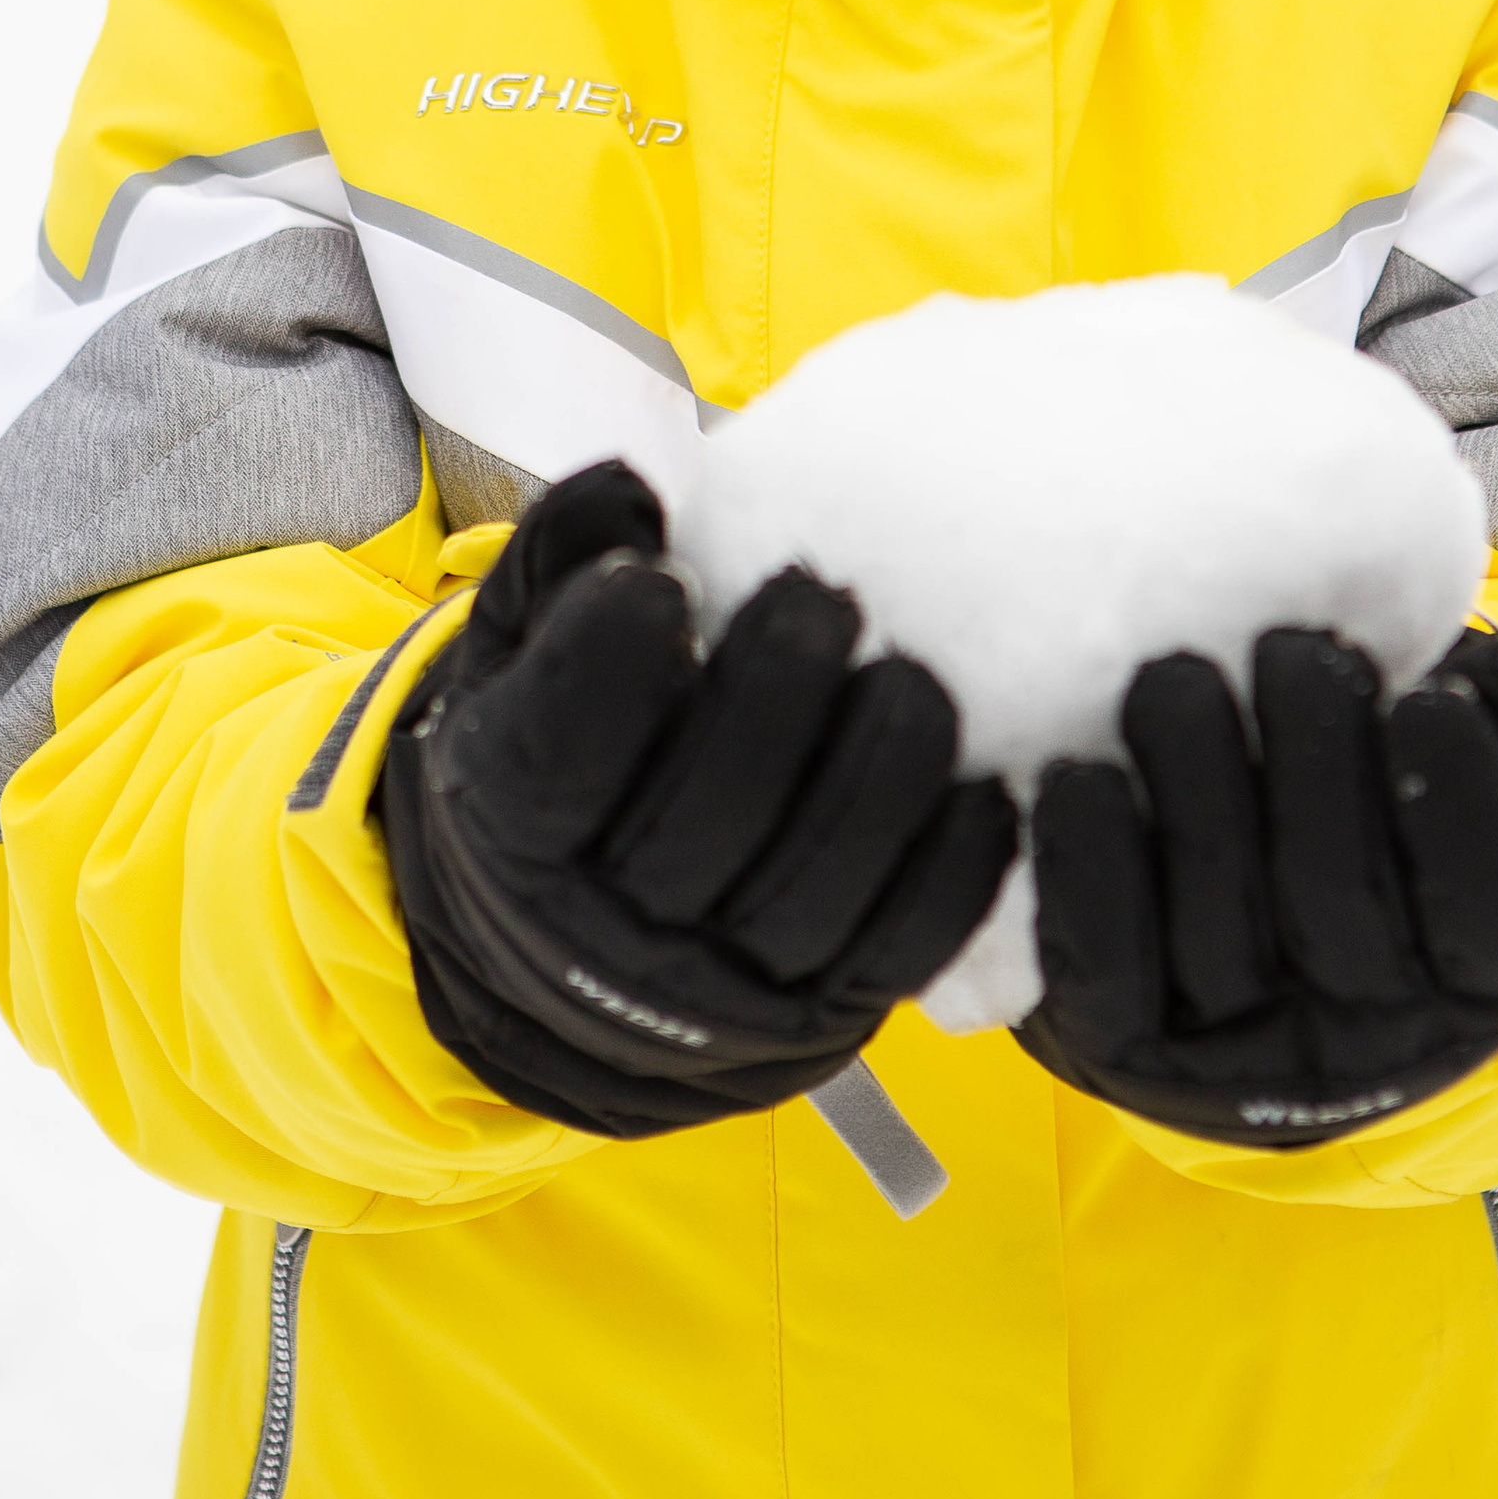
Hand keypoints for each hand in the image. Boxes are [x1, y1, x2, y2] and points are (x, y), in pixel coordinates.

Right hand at [379, 460, 1017, 1137]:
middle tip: (822, 598)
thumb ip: (562, 555)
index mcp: (516, 819)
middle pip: (699, 821)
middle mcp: (608, 924)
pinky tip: (981, 790)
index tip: (659, 577)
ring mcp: (721, 983)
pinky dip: (952, 874)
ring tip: (915, 681)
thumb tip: (633, 487)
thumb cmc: (558, 740)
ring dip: (877, 780)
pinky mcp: (822, 1010)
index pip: (556, 754)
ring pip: (809, 894)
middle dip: (771, 701)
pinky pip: (899, 951)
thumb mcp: (520, 644)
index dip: (606, 665)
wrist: (567, 950)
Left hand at [1018, 624, 1497, 1147]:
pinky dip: (1090, 874)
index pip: (1495, 904)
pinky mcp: (1131, 1048)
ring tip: (1173, 681)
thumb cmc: (1392, 812)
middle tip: (1286, 647)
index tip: (1422, 700)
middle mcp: (1378, 1033)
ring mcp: (1247, 1052)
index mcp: (1493, 967)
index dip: (1461, 805)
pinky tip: (1078, 780)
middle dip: (1313, 762)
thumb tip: (1482, 664)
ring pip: (1218, 936)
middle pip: (1340, 903)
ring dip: (1194, 797)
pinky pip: (1106, 976)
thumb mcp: (1493, 772)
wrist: (1268, 949)